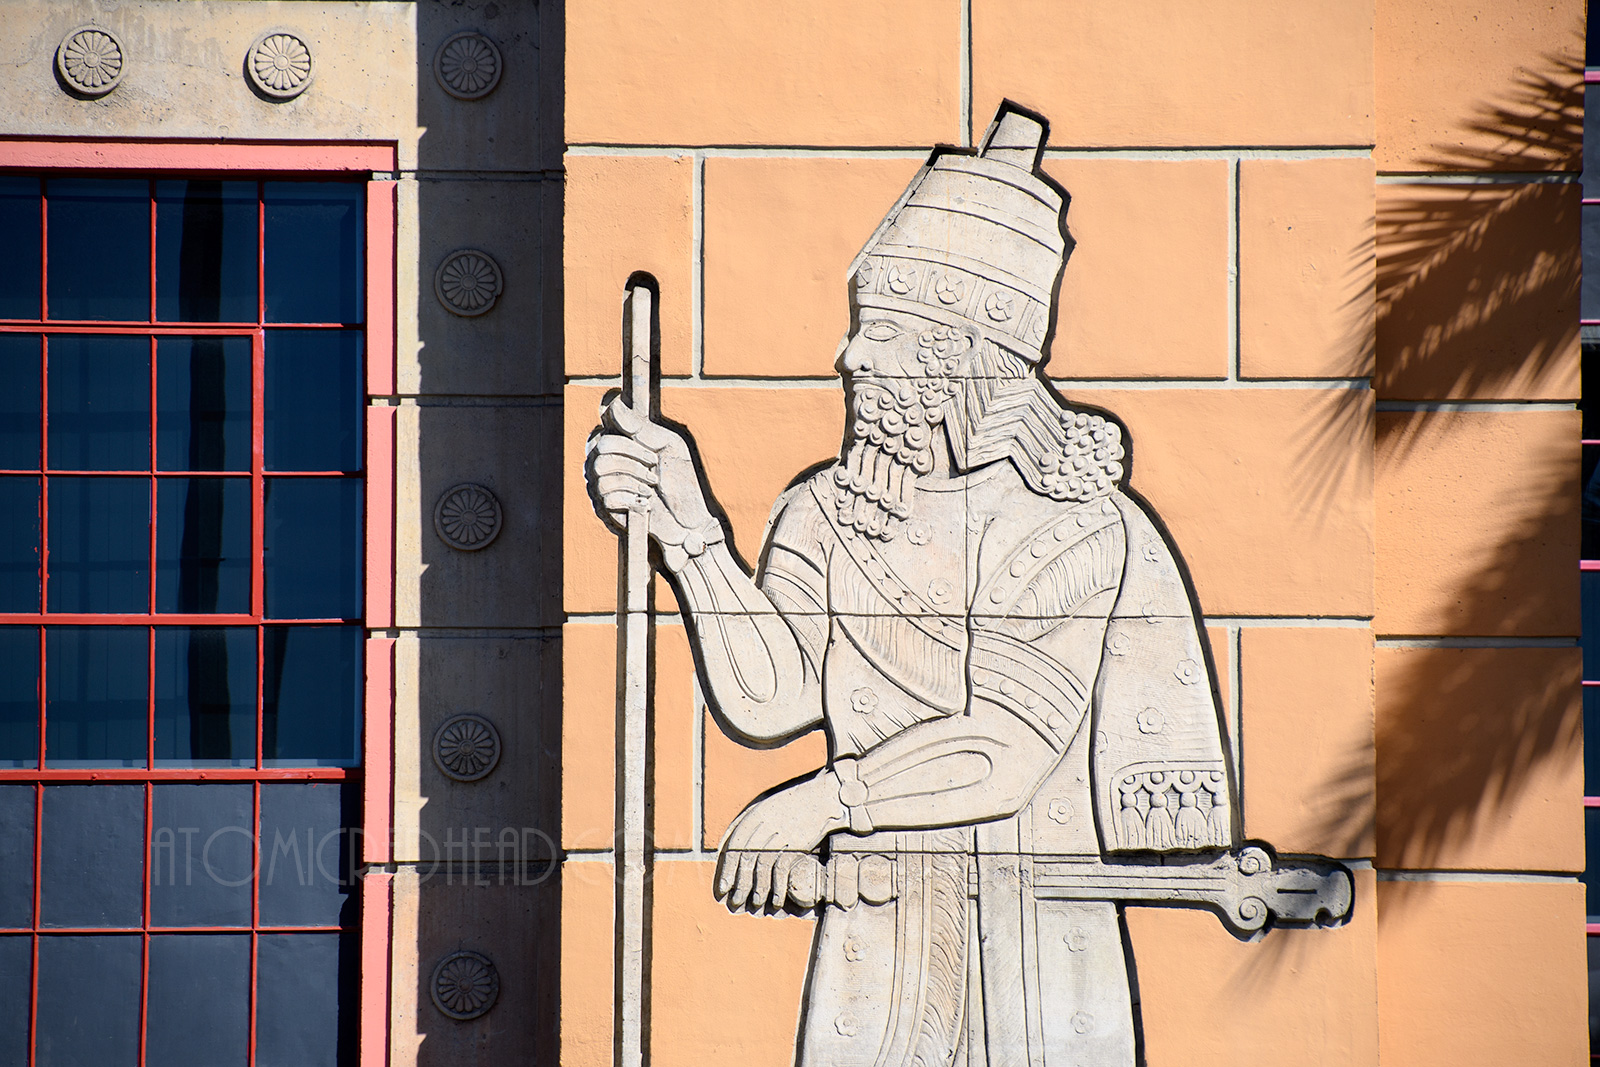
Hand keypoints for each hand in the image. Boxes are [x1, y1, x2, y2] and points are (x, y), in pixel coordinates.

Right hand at [586, 399, 720, 568]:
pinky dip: (630, 497)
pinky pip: (605, 496)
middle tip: (654, 471)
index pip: (605, 434)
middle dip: (632, 461)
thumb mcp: (666, 445)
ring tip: (651, 487)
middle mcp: (606, 463)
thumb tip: (613, 404)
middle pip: (601, 451)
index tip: (654, 456)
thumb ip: (639, 426)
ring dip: (633, 479)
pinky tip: (645, 502)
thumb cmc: (681, 480)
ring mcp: (603, 485)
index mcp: (620, 445)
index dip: (629, 445)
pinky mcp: (606, 509)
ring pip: (601, 473)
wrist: (689, 518)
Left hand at [715, 772, 848, 912]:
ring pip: (763, 866)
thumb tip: (736, 852)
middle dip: (739, 883)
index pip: (734, 847)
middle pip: (746, 859)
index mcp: (754, 816)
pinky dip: (778, 886)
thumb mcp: (768, 810)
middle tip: (736, 901)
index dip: (726, 869)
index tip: (722, 887)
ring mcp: (782, 834)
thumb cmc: (794, 806)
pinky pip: (782, 868)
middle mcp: (765, 825)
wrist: (822, 798)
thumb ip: (752, 828)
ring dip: (758, 888)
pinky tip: (777, 899)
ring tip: (755, 902)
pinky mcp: (797, 843)